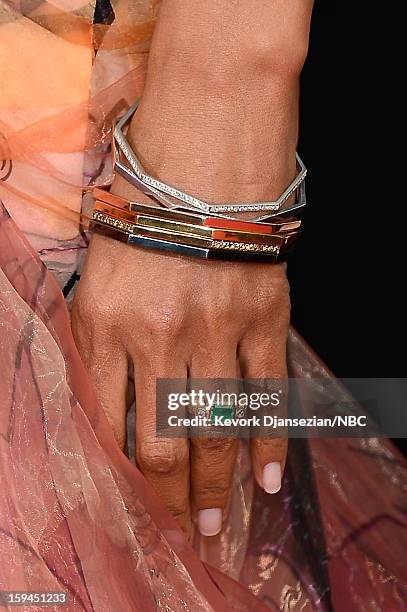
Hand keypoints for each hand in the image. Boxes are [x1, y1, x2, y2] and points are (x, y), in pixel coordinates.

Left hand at [72, 234, 289, 534]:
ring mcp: (215, 328)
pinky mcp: (261, 317)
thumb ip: (95, 352)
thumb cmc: (138, 235)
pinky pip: (268, 392)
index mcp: (107, 327)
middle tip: (179, 531)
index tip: (131, 508)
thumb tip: (106, 420)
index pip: (109, 423)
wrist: (196, 178)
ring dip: (216, 483)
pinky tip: (267, 480)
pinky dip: (269, 441)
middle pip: (164, 440)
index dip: (121, 475)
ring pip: (216, 426)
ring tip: (214, 522)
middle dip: (170, 498)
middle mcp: (160, 334)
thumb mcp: (95, 289)